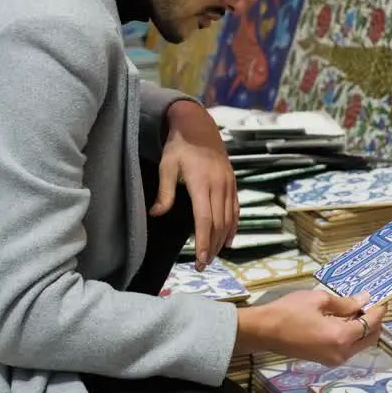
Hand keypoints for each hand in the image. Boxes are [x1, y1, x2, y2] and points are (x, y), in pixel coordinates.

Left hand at [150, 100, 237, 269]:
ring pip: (228, 219)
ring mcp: (228, 184)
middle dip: (212, 247)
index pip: (205, 219)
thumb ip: (165, 192)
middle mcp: (219, 186)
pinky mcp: (232, 183)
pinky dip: (233, 226)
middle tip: (204, 265)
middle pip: (218, 223)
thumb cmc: (179, 147)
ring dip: (222, 240)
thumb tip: (156, 214)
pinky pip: (235, 209)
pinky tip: (228, 239)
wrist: (199, 127)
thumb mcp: (166, 166)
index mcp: (202, 183)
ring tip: (213, 256)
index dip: (203, 242)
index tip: (200, 260)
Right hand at [235, 290, 386, 365]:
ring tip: (358, 307)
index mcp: (341, 337)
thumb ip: (345, 302)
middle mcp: (342, 353)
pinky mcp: (326, 359)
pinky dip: (352, 334)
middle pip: (370, 338)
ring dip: (363, 328)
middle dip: (375, 321)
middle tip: (372, 303)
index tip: (384, 298)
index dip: (379, 310)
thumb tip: (364, 300)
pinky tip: (345, 319)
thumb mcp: (319, 300)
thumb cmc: (290, 311)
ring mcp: (334, 359)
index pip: (370, 324)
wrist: (265, 331)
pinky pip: (347, 347)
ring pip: (360, 344)